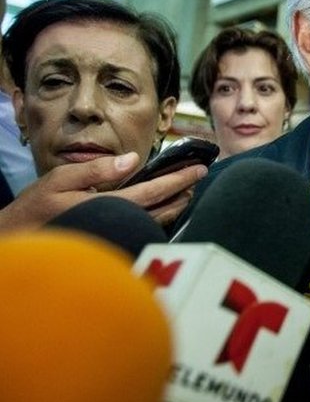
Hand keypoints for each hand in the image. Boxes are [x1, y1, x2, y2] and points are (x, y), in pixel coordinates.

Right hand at [0, 152, 207, 231]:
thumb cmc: (36, 209)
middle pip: (162, 208)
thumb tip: (132, 159)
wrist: (18, 242)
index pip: (155, 191)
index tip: (199, 168)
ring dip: (175, 206)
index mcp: (110, 206)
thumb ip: (97, 170)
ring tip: (188, 192)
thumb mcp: (60, 180)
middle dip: (183, 192)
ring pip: (156, 221)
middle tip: (200, 176)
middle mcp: (119, 224)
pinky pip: (143, 229)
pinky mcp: (113, 241)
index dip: (179, 179)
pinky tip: (165, 209)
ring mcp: (117, 236)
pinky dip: (159, 216)